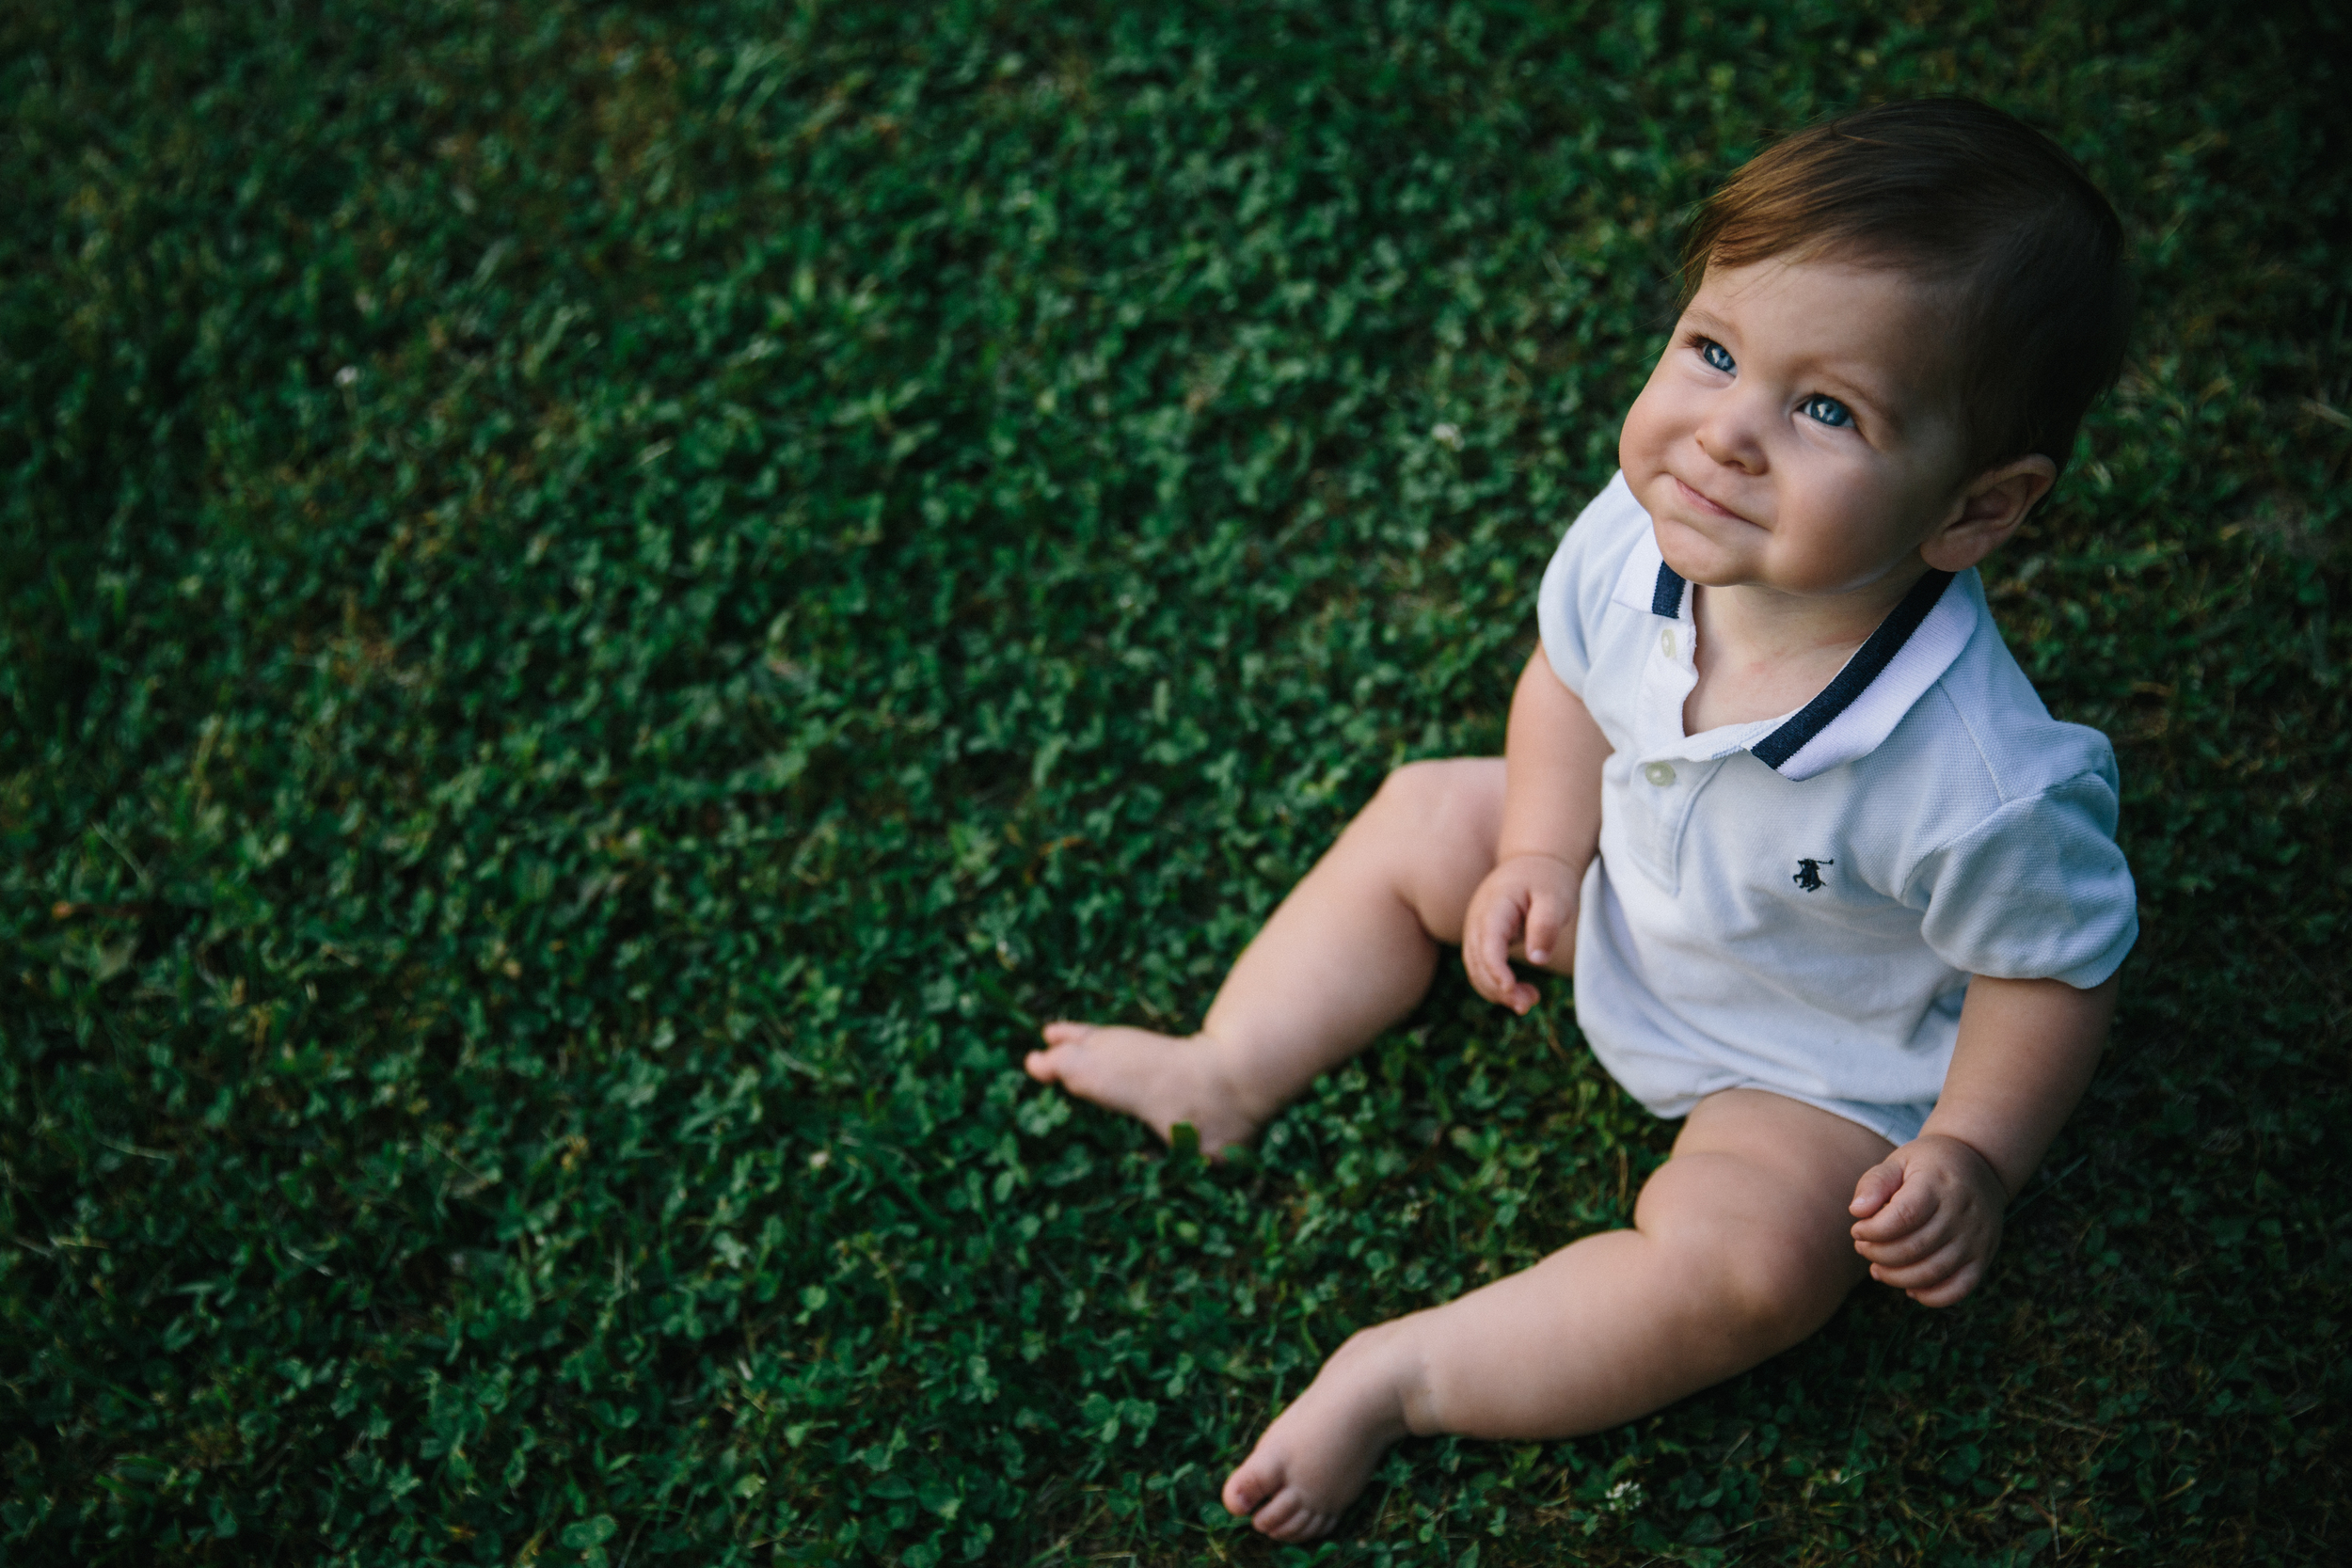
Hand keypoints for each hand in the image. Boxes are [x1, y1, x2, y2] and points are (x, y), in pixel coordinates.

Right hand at [1461, 853, 1581, 1013]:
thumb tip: (1536, 959)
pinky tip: (1520, 992)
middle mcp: (1477, 920)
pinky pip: (1481, 967)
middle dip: (1499, 988)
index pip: (1487, 943)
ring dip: (1497, 991)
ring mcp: (1475, 930)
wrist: (1535, 862)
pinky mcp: (1481, 940)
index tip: (1511, 989)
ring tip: (1529, 1001)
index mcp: (1494, 906)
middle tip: (1529, 1003)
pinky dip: (1496, 984)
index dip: (1496, 969)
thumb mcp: (1555, 898)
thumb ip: (1545, 926)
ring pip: (1476, 969)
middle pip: (1477, 962)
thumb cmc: (1547, 880)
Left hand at [1847, 1134, 2007, 1306]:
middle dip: (1879, 1254)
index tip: (1858, 1229)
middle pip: (1914, 1248)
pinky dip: (1931, 1296)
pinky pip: (1959, 1289)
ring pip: (1933, 1272)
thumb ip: (1875, 1182)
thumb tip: (1856, 1211)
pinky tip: (1910, 1288)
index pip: (1904, 1216)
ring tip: (1877, 1269)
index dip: (1874, 1230)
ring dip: (1897, 1278)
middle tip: (1862, 1248)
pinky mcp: (1983, 1257)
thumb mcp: (1899, 1161)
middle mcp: (1961, 1214)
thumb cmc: (1928, 1165)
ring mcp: (1976, 1238)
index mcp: (1937, 1185)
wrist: (1980, 1165)